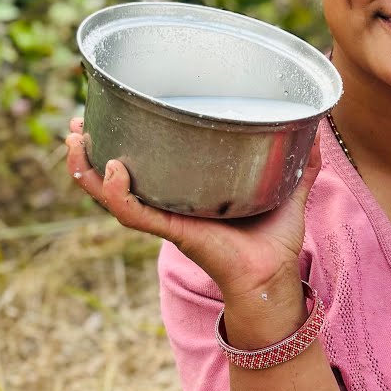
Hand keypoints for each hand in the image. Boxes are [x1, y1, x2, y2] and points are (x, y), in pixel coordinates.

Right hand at [64, 117, 317, 303]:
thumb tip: (317, 123)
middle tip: (73, 126)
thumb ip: (300, 160)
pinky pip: (136, 214)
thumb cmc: (276, 240)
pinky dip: (119, 194)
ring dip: (87, 169)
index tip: (107, 115)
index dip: (121, 142)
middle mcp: (169, 203)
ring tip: (74, 140)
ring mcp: (167, 217)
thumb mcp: (288, 189)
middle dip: (88, 152)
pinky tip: (111, 172)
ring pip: (112, 194)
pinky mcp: (173, 232)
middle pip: (115, 177)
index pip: (146, 164)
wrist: (276, 276)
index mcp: (188, 191)